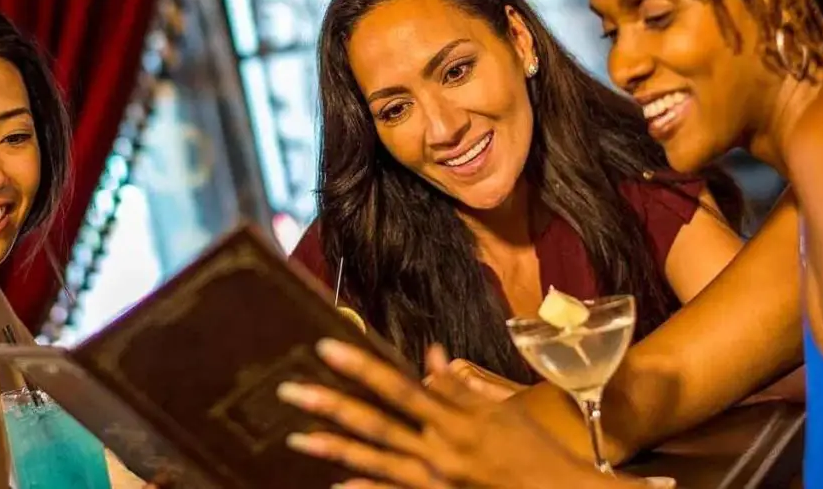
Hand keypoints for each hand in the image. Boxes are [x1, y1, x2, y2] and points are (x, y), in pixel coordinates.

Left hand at [277, 339, 672, 488]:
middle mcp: (439, 452)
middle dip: (331, 405)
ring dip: (335, 448)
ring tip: (296, 436)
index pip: (399, 386)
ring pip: (375, 462)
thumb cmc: (534, 452)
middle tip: (288, 390)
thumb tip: (432, 357)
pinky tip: (336, 488)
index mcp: (456, 421)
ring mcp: (435, 484)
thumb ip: (460, 389)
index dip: (361, 367)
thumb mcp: (500, 413)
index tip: (325, 347)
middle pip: (375, 424)